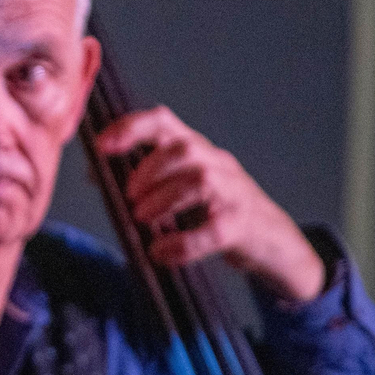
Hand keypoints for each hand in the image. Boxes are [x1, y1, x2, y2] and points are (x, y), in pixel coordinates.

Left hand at [95, 106, 325, 302]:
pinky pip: (213, 231)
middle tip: (128, 196)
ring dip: (162, 200)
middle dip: (147, 169)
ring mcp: (234, 194)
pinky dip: (183, 243)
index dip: (130, 127)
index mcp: (199, 151)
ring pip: (199, 181)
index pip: (163, 122)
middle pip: (183, 147)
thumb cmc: (221, 214)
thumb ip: (148, 179)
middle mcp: (218, 164)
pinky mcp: (243, 228)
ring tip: (141, 219)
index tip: (101, 146)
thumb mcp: (186, 188)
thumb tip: (96, 174)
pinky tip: (161, 252)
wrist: (278, 246)